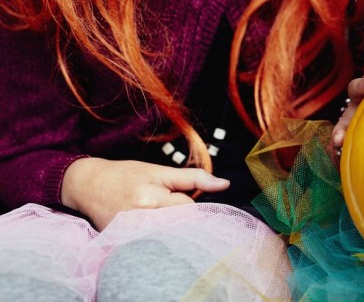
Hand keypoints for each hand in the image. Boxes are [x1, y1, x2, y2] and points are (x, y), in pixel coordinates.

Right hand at [61, 157, 228, 229]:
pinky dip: (154, 235)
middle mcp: (141, 220)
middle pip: (180, 226)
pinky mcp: (121, 243)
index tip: (178, 195)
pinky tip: (148, 226)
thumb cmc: (126, 175)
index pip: (189, 209)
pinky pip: (150, 243)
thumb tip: (225, 184)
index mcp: (152, 200)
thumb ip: (194, 178)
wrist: (88, 184)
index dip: (188, 201)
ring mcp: (129, 235)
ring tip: (154, 213)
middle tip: (165, 204)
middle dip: (180, 217)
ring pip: (167, 236)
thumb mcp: (160, 171)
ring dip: (169, 227)